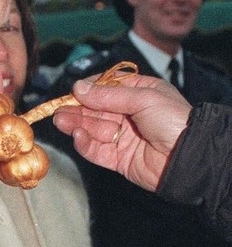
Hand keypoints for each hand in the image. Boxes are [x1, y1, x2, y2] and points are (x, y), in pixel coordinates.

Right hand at [52, 74, 191, 191]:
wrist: (188, 157)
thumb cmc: (173, 120)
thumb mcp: (143, 98)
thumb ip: (109, 95)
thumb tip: (79, 87)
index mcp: (139, 93)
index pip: (108, 87)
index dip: (90, 89)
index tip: (74, 91)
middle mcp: (129, 114)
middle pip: (96, 110)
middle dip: (77, 109)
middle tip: (57, 110)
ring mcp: (123, 137)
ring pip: (93, 130)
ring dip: (76, 125)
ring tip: (61, 121)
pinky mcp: (118, 159)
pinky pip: (97, 150)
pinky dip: (85, 144)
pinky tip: (78, 136)